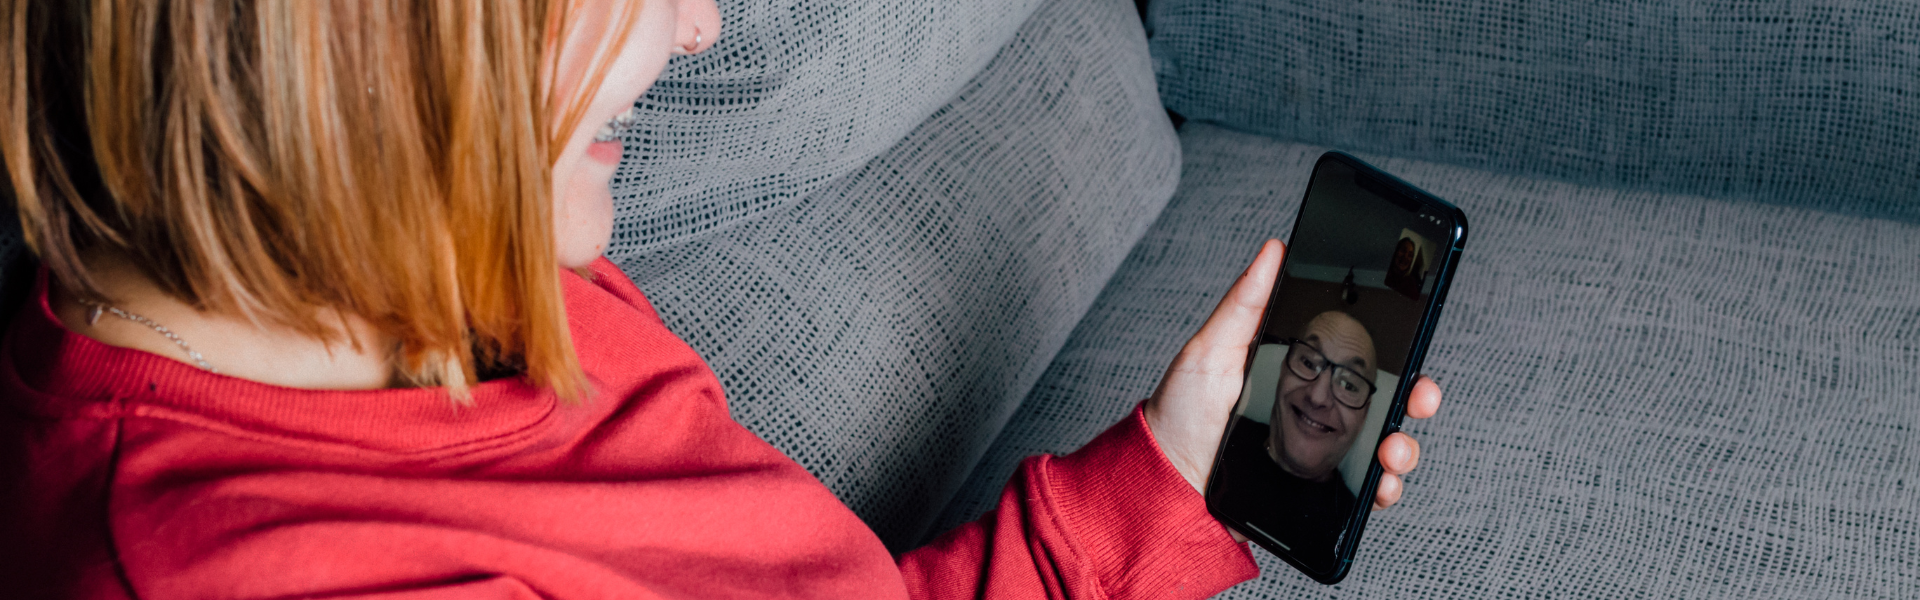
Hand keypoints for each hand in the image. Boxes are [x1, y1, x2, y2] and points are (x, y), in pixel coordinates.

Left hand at [1143, 240, 1445, 530]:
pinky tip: (1380, 483)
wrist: (1164, 481)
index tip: (1414, 344)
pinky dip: (1382, 488)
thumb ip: (1245, 303)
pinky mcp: (1312, 489)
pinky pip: (1360, 491)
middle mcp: (1314, 411)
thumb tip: (1273, 250)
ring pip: (1381, 447)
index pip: (1357, 357)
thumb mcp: (1209, 350)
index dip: (1394, 350)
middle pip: (1383, 400)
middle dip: (1415, 397)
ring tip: (1392, 450)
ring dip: (1403, 446)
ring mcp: (1317, 451)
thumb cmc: (1179, 414)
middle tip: (1420, 397)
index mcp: (1296, 372)